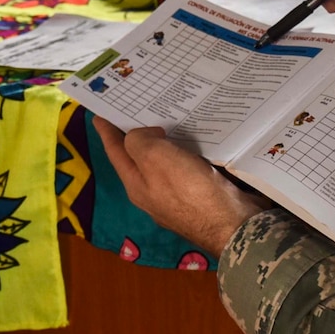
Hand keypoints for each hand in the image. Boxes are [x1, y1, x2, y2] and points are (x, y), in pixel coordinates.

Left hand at [95, 120, 267, 257]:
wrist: (235, 225)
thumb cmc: (190, 190)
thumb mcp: (154, 158)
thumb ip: (139, 141)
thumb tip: (148, 136)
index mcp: (136, 185)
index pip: (115, 152)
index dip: (106, 131)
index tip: (99, 114)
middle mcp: (154, 193)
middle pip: (140, 157)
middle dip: (137, 133)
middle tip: (138, 108)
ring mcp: (179, 197)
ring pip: (167, 161)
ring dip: (166, 140)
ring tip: (169, 117)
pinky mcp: (204, 195)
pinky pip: (190, 166)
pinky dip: (189, 150)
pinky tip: (198, 138)